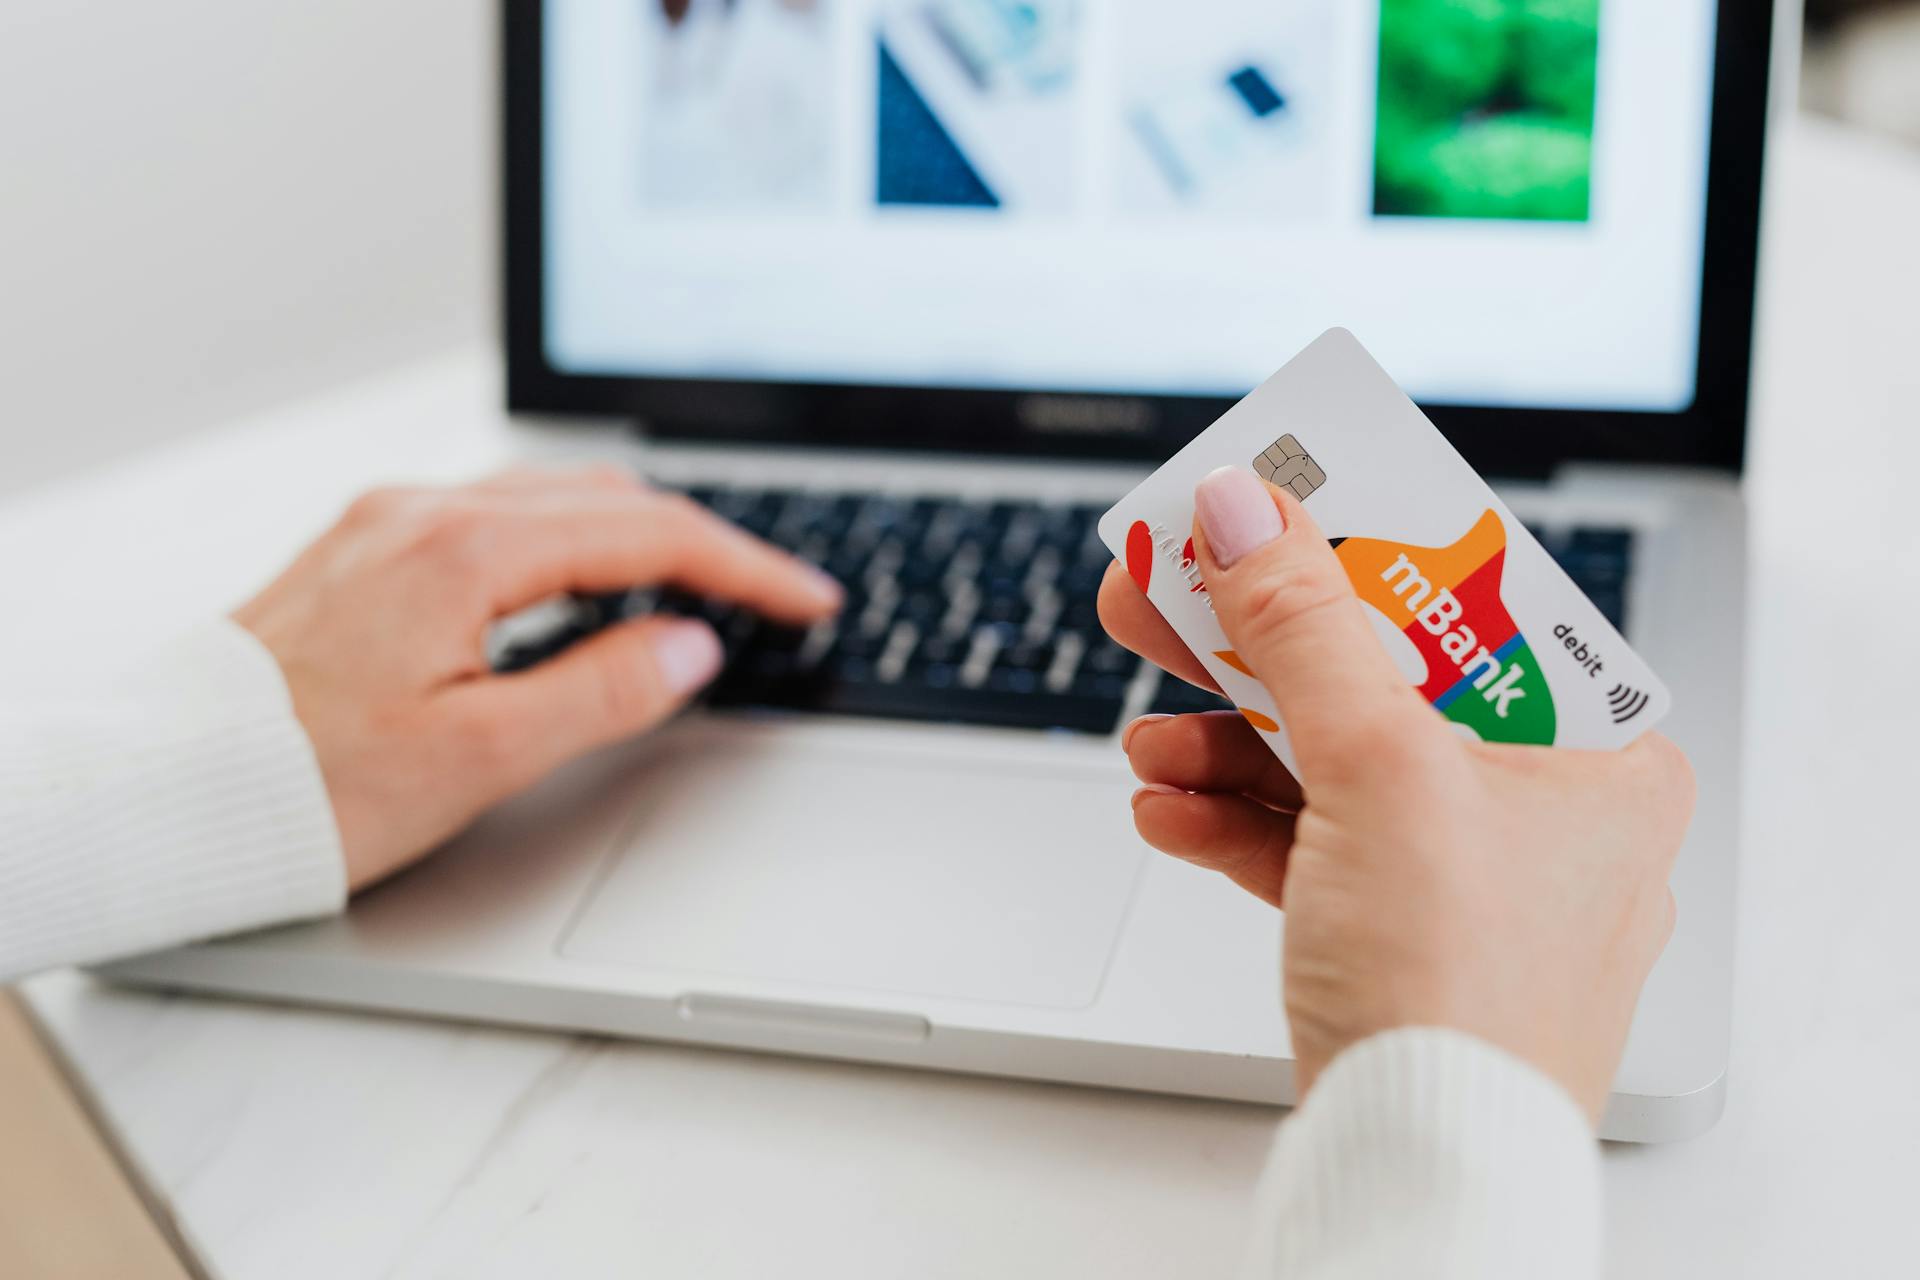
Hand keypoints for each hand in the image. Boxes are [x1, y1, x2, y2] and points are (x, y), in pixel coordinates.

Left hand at [234, 467, 841, 891]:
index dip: (747, 568)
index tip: (808, 600)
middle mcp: (424, 514)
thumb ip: (601, 690)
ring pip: (555, 498)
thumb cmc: (304, 786)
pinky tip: (589, 582)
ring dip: (641, 534)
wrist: (168, 787)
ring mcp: (390, 522)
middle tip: (775, 595)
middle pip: (609, 499)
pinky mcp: (368, 546)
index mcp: (462, 553)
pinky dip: (575, 539)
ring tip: (702, 588)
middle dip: (707, 542)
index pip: (648, 536)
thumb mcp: (478, 757)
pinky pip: (500, 514)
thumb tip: (691, 646)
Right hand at [1098, 467, 1693, 1122]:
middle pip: (1381, 680)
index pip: (1474, 606)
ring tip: (1147, 738)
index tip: (1278, 506)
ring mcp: (1467, 878)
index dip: (1366, 548)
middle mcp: (1546, 812)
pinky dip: (1237, 822)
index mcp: (1600, 757)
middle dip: (1260, 651)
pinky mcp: (1398, 931)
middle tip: (1173, 592)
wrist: (1420, 1168)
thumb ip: (1305, 627)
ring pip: (1331, 765)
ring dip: (1228, 747)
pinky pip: (1310, 844)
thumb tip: (1248, 513)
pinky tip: (1167, 811)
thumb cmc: (1462, 994)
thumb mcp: (1379, 770)